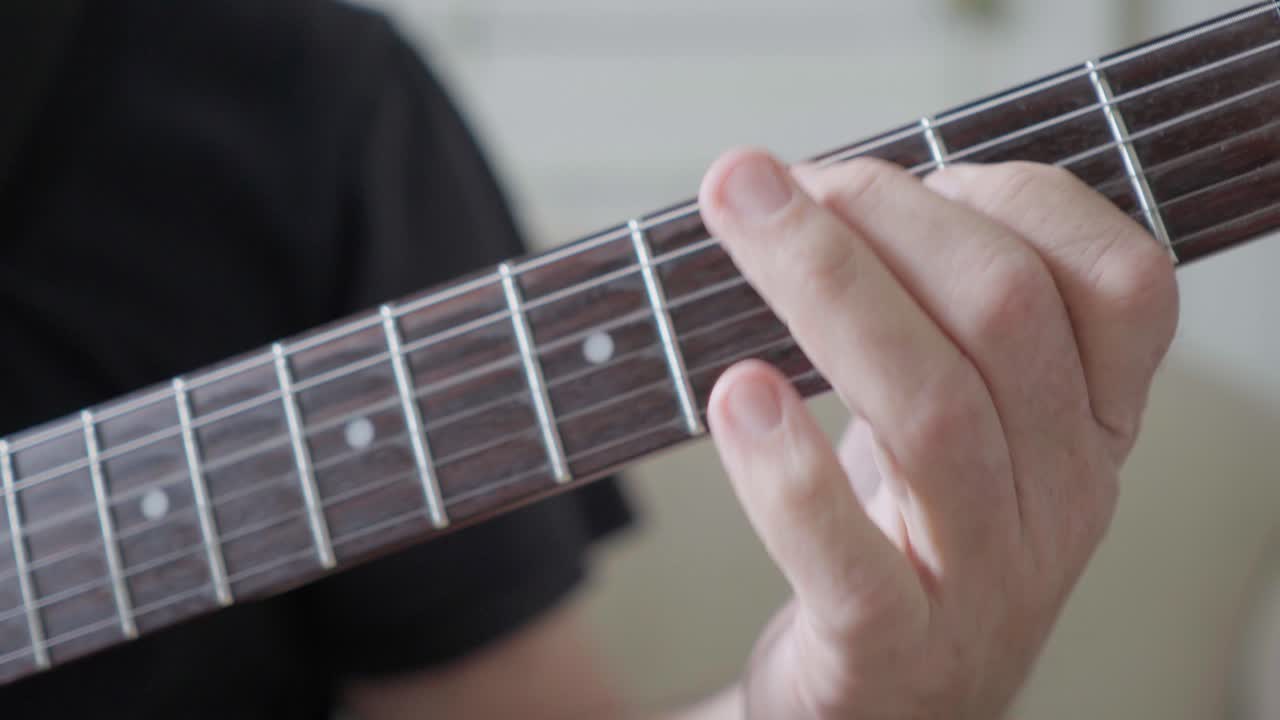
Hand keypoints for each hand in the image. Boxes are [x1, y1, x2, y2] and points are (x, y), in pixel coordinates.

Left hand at [698, 152, 1177, 717]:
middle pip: (1005, 317)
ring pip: (933, 413)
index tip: (883, 178)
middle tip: (766, 182)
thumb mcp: (955, 424)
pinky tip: (735, 394)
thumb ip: (930, 318)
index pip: (1121, 280)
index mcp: (1089, 425)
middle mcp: (1059, 496)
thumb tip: (817, 191)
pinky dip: (787, 471)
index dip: (1007, 196)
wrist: (883, 705)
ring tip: (740, 223)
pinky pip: (852, 561)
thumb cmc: (908, 538)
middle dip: (882, 215)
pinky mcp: (890, 651)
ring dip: (827, 291)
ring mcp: (984, 581)